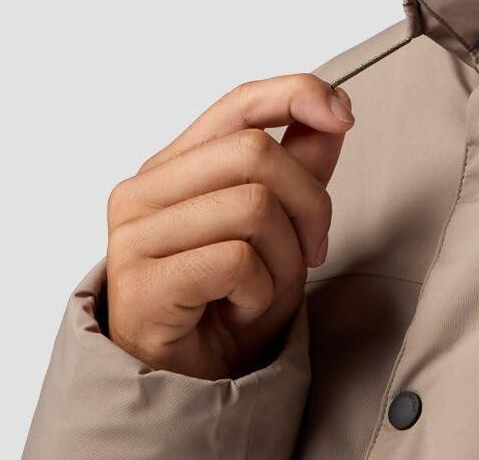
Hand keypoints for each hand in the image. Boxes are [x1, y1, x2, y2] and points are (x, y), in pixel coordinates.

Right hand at [103, 74, 354, 378]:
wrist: (190, 384)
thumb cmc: (230, 298)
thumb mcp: (282, 225)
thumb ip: (301, 164)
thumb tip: (333, 110)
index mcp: (175, 163)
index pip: (239, 102)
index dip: (296, 94)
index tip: (343, 115)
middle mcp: (145, 189)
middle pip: (256, 152)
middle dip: (309, 202)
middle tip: (313, 250)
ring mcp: (135, 236)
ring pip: (253, 207)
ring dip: (285, 257)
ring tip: (265, 287)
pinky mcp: (141, 285)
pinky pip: (237, 261)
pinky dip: (260, 290)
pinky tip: (240, 308)